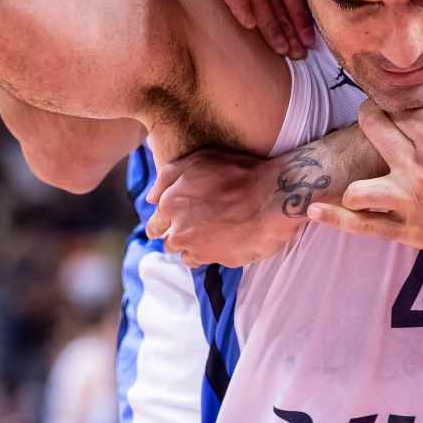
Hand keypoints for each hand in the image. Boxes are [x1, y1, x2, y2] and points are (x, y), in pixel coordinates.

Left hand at [144, 148, 308, 267]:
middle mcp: (179, 229)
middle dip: (179, 236)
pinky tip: (225, 241)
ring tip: (214, 234)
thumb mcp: (199, 160)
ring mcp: (198, 248)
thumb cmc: (239, 172)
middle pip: (169, 242)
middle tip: (198, 227)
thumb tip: (149, 198)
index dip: (166, 223)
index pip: (156, 225)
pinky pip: (207, 262)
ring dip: (195, 246)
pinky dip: (212, 254)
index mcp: (170, 204)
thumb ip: (168, 177)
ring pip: (186, 255)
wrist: (273, 194)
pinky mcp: (219, 260)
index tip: (179, 220)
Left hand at [307, 84, 422, 257]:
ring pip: (358, 187)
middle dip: (372, 119)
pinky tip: (314, 209)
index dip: (396, 101)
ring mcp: (413, 204)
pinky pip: (366, 228)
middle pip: (372, 131)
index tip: (400, 105)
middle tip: (381, 122)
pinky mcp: (413, 233)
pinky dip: (336, 219)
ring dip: (355, 173)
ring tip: (365, 166)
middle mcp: (420, 169)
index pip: (397, 107)